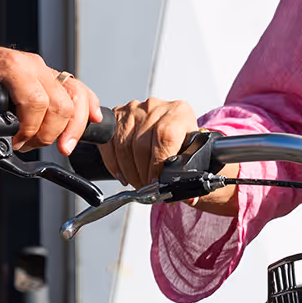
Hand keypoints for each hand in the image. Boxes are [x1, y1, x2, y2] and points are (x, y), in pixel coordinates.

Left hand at [0, 42, 101, 154]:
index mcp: (13, 67)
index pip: (36, 102)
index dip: (30, 129)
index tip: (18, 142)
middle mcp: (33, 66)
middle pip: (61, 104)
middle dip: (51, 134)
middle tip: (32, 145)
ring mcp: (45, 70)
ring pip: (76, 96)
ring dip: (75, 126)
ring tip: (65, 145)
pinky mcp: (51, 76)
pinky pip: (78, 88)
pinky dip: (88, 105)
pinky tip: (94, 119)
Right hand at [108, 98, 241, 216]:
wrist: (171, 124)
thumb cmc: (181, 139)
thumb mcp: (192, 151)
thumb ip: (191, 170)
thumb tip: (188, 195)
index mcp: (179, 112)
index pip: (164, 137)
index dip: (158, 163)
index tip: (156, 182)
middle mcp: (155, 107)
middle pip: (141, 144)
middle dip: (142, 173)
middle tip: (145, 187)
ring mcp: (134, 109)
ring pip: (124, 145)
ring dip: (128, 171)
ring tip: (136, 181)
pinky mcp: (117, 115)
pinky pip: (109, 142)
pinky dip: (113, 163)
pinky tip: (122, 173)